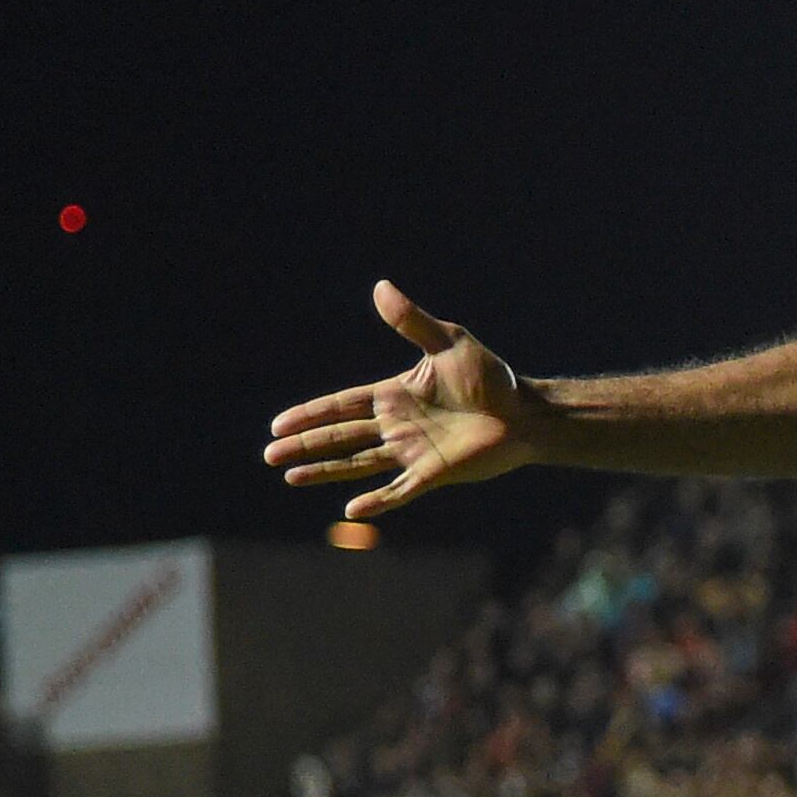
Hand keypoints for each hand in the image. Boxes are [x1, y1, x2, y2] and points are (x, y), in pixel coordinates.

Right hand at [264, 283, 543, 516]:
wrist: (526, 413)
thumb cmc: (491, 377)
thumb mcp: (449, 342)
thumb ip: (413, 321)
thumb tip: (380, 286)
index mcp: (395, 395)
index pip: (342, 405)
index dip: (311, 414)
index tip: (278, 424)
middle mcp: (397, 425)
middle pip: (341, 436)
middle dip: (305, 445)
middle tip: (270, 455)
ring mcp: (413, 451)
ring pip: (359, 463)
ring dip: (326, 470)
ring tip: (291, 477)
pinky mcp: (434, 473)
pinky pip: (400, 490)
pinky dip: (378, 500)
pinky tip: (351, 509)